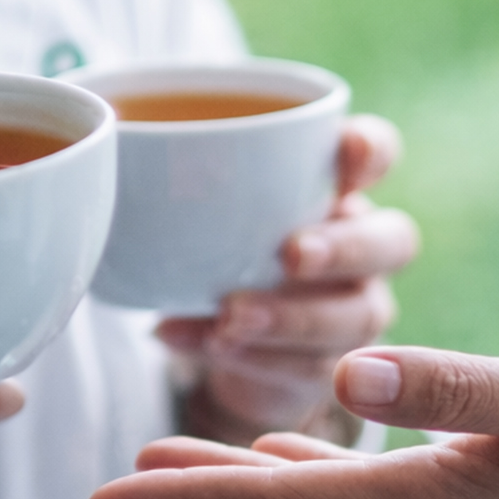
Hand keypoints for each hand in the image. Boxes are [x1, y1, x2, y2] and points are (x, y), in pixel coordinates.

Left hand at [159, 115, 418, 445]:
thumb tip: (105, 129)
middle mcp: (365, 248)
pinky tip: (198, 342)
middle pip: (392, 241)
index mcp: (337, 188)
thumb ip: (174, 170)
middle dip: (344, 247)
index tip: (346, 149)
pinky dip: (248, 358)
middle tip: (290, 254)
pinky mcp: (326, 369)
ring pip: (356, 316)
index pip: (377, 153)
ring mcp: (355, 312)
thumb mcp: (197, 205)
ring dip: (291, 316)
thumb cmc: (214, 245)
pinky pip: (305, 368)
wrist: (224, 342)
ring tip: (230, 317)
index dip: (371, 149)